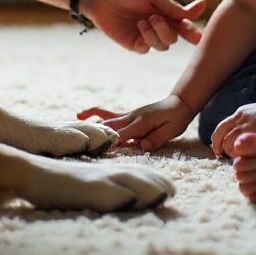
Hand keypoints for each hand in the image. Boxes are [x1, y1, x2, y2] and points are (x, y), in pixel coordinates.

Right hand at [77, 95, 194, 151]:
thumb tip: (142, 146)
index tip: (99, 151)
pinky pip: (109, 114)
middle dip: (96, 133)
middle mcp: (132, 117)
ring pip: (107, 118)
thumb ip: (156, 139)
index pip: (122, 135)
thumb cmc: (176, 119)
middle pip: (110, 126)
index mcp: (141, 123)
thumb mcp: (171, 131)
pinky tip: (83, 114)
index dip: (111, 143)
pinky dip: (96, 114)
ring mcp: (129, 115)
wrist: (179, 103)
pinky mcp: (128, 115)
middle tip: (81, 140)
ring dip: (92, 120)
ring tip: (75, 120)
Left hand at [82, 0, 205, 52]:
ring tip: (145, 20)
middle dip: (169, 29)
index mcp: (166, 12)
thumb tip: (200, 8)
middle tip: (156, 17)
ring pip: (164, 45)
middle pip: (175, 37)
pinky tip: (139, 26)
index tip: (200, 37)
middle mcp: (158, 25)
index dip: (194, 32)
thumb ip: (173, 7)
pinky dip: (147, 38)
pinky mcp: (134, 44)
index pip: (185, 25)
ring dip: (157, 33)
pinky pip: (148, 48)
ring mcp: (146, 36)